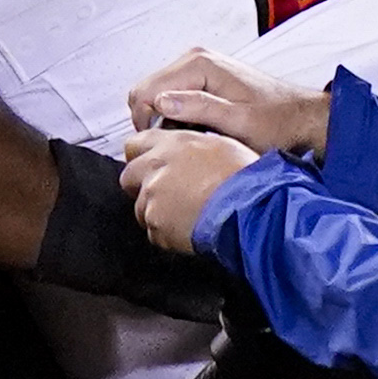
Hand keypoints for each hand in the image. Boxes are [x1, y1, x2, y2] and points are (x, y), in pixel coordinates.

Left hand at [121, 125, 254, 249]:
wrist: (249, 207)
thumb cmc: (243, 177)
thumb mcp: (221, 144)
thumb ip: (193, 147)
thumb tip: (189, 153)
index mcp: (171, 144)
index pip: (135, 144)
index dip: (142, 157)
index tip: (150, 166)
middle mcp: (155, 168)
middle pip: (128, 177)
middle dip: (141, 186)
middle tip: (166, 195)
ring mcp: (152, 198)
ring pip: (142, 208)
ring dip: (158, 212)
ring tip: (188, 215)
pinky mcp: (156, 225)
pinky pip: (155, 232)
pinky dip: (169, 234)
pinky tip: (191, 228)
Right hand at [129, 48, 326, 164]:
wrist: (304, 118)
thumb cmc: (279, 123)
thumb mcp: (240, 123)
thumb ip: (200, 109)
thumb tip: (161, 103)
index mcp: (200, 65)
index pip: (144, 93)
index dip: (148, 125)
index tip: (169, 146)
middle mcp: (195, 58)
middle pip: (144, 92)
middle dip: (153, 122)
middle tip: (179, 146)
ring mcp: (198, 66)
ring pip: (155, 95)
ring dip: (164, 120)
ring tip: (190, 140)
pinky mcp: (203, 78)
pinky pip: (171, 96)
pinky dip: (175, 117)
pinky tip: (196, 132)